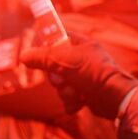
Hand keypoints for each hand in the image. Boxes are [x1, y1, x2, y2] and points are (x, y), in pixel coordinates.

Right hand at [21, 36, 137, 118]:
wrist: (115, 98)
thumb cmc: (93, 73)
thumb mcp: (64, 60)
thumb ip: (42, 57)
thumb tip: (23, 56)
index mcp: (80, 43)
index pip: (56, 37)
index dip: (45, 45)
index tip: (37, 54)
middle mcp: (81, 59)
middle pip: (53, 65)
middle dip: (56, 77)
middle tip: (62, 78)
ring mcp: (83, 76)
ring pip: (60, 84)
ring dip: (65, 91)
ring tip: (77, 92)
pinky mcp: (85, 93)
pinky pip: (67, 97)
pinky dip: (72, 101)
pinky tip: (81, 101)